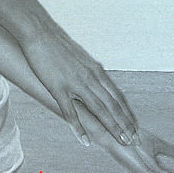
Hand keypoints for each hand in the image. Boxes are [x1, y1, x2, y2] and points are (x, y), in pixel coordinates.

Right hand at [22, 19, 137, 147]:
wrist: (39, 31)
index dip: (127, 112)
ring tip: (121, 141)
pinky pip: (70, 112)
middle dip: (124, 124)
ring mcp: (75, 83)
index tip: (134, 126)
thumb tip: (97, 81)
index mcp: (96, 70)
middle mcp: (90, 77)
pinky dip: (79, 128)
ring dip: (112, 127)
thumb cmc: (57, 43)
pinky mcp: (58, 88)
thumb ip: (89, 70)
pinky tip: (85, 141)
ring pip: (98, 109)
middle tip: (133, 140)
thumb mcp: (80, 56)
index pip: (117, 95)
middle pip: (112, 105)